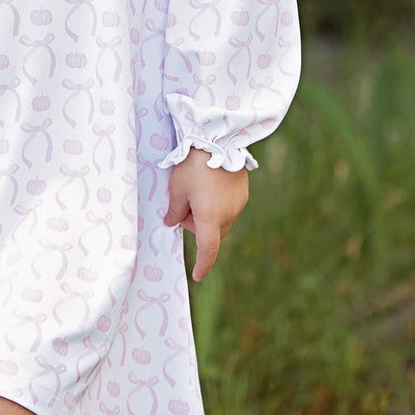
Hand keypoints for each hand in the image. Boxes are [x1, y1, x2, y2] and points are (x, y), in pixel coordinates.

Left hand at [163, 147, 248, 281]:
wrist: (217, 140)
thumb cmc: (193, 166)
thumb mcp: (176, 189)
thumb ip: (174, 210)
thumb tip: (171, 222)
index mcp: (210, 218)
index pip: (207, 251)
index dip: (202, 265)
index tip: (198, 275)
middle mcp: (228, 215)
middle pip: (212, 234)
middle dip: (197, 226)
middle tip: (183, 205)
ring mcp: (238, 204)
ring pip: (221, 220)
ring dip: (209, 216)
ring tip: (197, 190)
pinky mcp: (243, 192)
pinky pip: (229, 207)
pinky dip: (218, 204)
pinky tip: (209, 184)